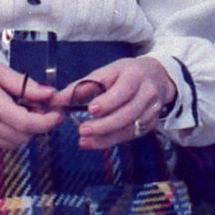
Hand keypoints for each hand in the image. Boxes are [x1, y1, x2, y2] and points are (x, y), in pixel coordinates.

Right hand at [0, 56, 62, 149]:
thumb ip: (25, 84)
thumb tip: (49, 93)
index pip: (27, 124)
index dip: (47, 122)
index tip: (57, 114)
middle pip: (24, 136)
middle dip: (38, 125)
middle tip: (41, 108)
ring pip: (15, 143)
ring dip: (26, 130)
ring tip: (24, 110)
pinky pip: (2, 143)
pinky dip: (13, 133)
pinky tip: (10, 117)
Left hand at [54, 56, 176, 150]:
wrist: (158, 77)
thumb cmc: (127, 73)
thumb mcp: (107, 72)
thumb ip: (82, 86)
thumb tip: (56, 99)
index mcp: (135, 76)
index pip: (124, 90)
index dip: (109, 101)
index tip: (91, 110)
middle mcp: (147, 93)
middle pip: (128, 113)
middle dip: (104, 125)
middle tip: (83, 130)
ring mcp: (152, 110)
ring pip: (130, 128)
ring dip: (106, 137)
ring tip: (85, 141)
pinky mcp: (151, 124)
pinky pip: (131, 136)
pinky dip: (112, 140)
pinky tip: (96, 142)